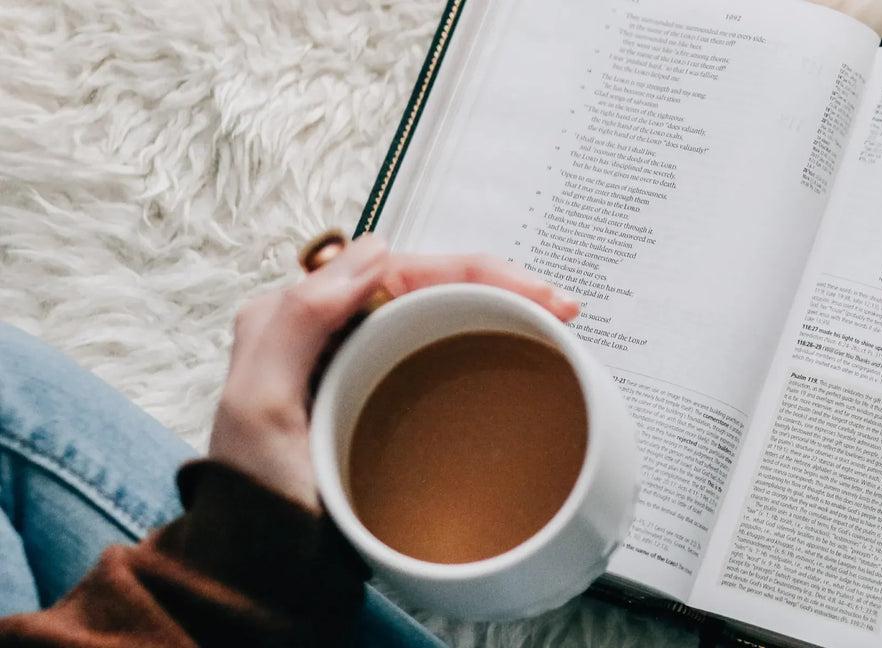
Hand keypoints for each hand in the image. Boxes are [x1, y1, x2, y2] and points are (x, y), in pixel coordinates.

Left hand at [208, 234, 578, 508]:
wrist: (266, 571)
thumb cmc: (255, 494)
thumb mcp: (260, 403)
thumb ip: (301, 318)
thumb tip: (376, 248)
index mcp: (302, 316)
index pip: (403, 269)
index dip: (476, 272)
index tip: (536, 293)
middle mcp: (332, 330)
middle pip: (430, 284)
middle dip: (500, 285)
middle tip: (561, 307)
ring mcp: (361, 363)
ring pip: (439, 313)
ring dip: (497, 309)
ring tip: (552, 321)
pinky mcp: (383, 397)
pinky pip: (438, 352)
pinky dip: (481, 343)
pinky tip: (513, 352)